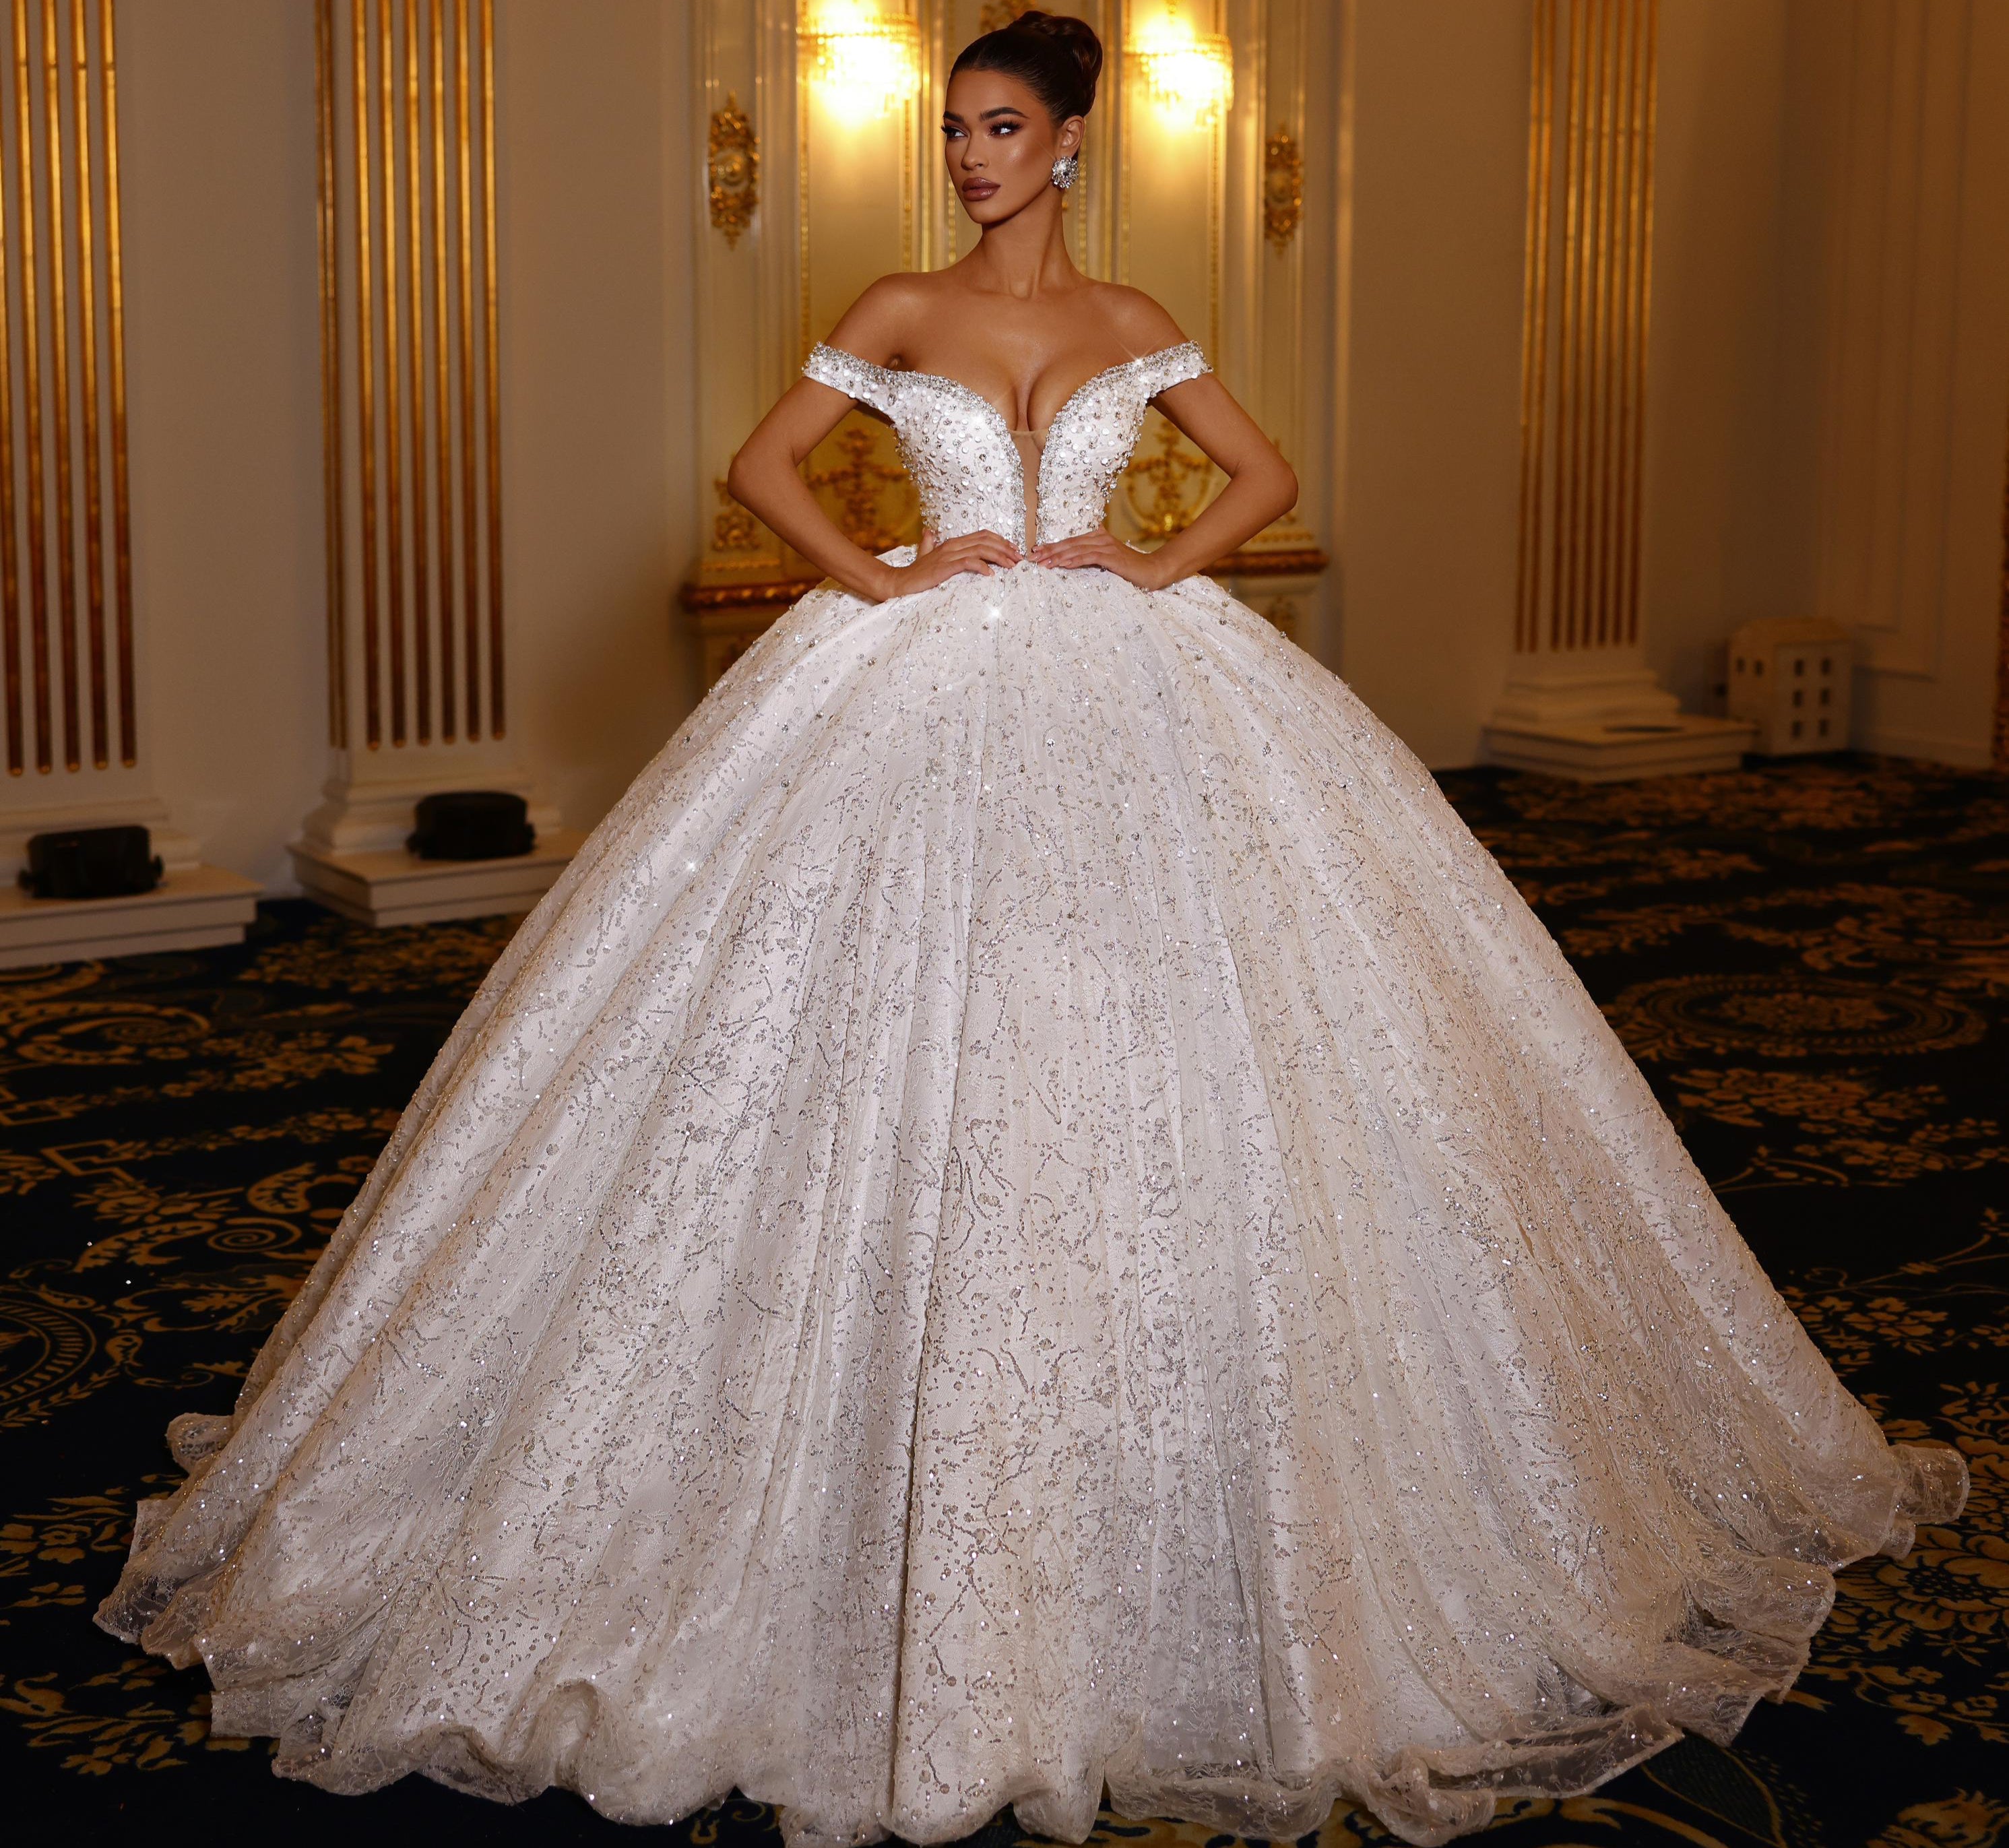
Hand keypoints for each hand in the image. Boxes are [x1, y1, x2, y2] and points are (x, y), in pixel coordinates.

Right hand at [871, 530, 1019, 600]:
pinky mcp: (945, 567)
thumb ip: (929, 544)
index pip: (982, 535)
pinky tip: (991, 575)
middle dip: (1005, 548)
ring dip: (999, 557)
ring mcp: (948, 555)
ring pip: (980, 550)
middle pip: (985, 540)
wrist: (900, 582)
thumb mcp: (926, 557)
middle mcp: (952, 545)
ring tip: (1011, 566)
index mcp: (953, 542)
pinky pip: (968, 563)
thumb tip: (929, 532)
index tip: (1014, 551)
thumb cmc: (916, 573)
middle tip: (1019, 559)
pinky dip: (982, 567)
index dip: (1001, 541)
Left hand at [1029, 528, 1172, 589]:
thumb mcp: (1105, 562)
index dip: (1051, 546)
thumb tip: (1067, 563)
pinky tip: (1064, 564)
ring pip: (1076, 550)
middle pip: (1069, 543)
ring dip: (1058, 557)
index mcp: (1097, 537)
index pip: (1069, 541)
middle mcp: (1100, 538)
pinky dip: (1075, 560)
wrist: (1151, 571)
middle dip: (1049, 551)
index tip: (1034, 552)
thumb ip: (1089, 559)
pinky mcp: (1111, 556)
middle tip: (1032, 558)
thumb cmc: (1127, 569)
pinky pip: (1089, 557)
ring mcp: (1106, 545)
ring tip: (1043, 563)